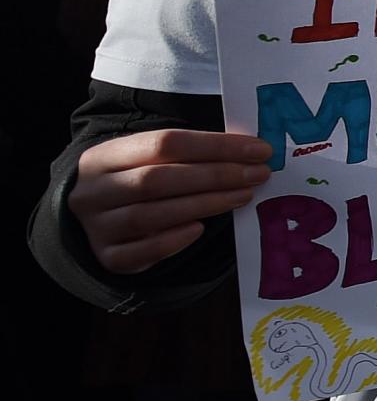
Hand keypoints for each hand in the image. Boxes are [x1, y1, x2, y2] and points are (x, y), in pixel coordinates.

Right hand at [69, 129, 271, 273]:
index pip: (164, 142)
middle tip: (257, 174)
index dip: (216, 145)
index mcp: (103, 156)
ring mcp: (96, 226)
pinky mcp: (107, 257)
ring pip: (150, 215)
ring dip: (204, 205)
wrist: (96, 219)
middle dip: (216, 175)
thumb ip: (188, 154)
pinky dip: (173, 241)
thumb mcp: (149, 159)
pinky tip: (200, 229)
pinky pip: (141, 252)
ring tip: (243, 196)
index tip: (259, 149)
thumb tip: (250, 152)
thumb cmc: (135, 180)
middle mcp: (93, 191)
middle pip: (157, 180)